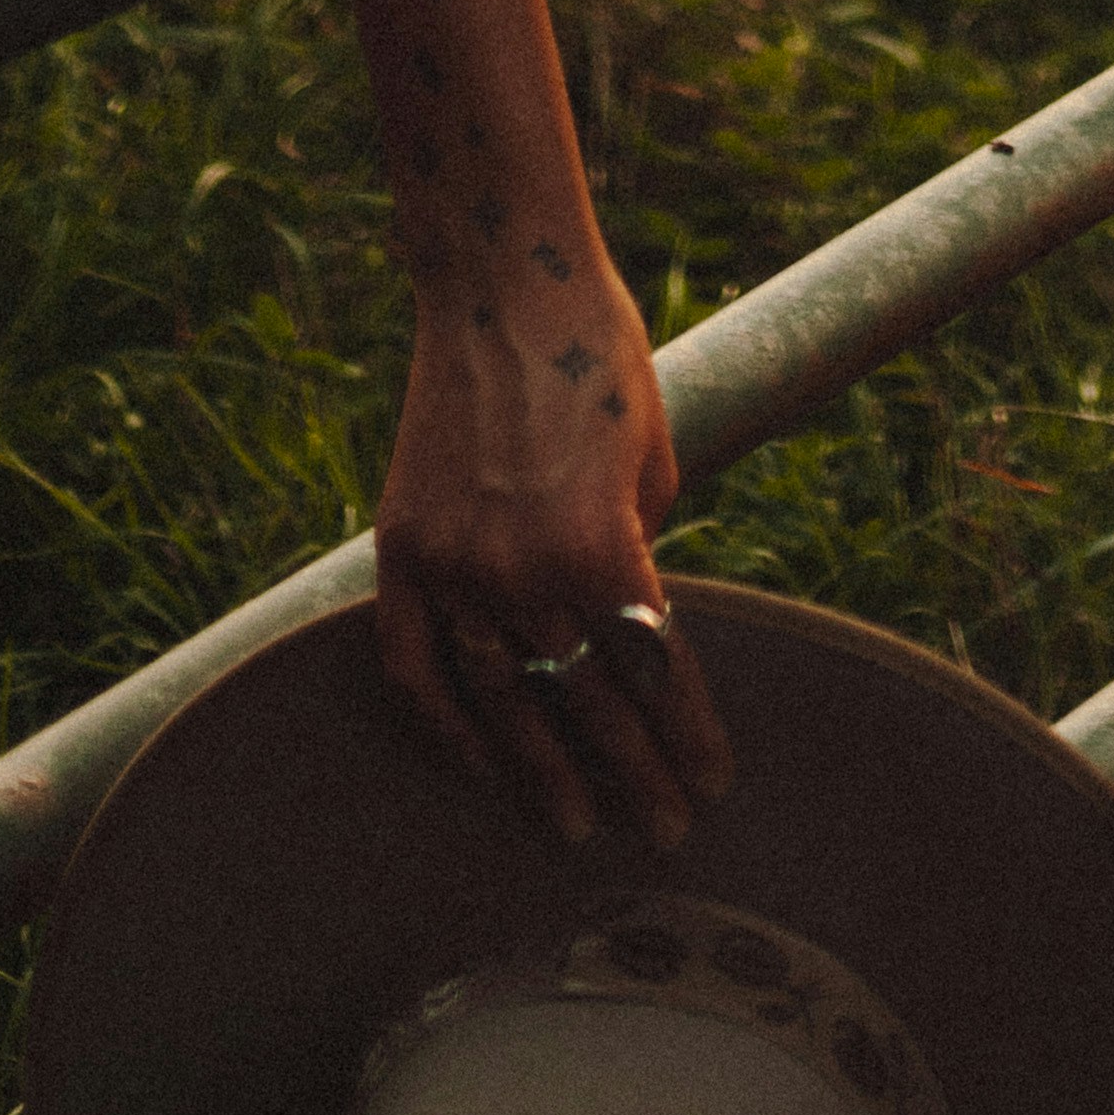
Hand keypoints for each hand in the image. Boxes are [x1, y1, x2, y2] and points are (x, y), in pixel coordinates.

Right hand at [370, 237, 733, 853]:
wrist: (502, 282)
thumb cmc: (602, 356)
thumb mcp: (654, 456)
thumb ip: (641, 552)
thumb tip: (633, 630)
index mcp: (603, 544)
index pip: (653, 673)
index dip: (686, 736)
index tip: (712, 786)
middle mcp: (523, 569)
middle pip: (586, 703)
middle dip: (633, 774)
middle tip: (666, 832)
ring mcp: (454, 565)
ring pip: (502, 702)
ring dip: (544, 773)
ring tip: (577, 827)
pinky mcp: (402, 551)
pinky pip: (415, 668)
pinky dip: (446, 727)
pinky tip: (481, 767)